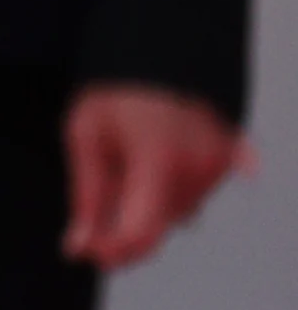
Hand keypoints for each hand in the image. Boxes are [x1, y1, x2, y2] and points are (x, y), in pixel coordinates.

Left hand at [61, 82, 251, 267]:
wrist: (155, 55)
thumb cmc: (114, 94)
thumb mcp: (85, 137)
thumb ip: (88, 197)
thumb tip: (78, 249)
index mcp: (158, 155)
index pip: (142, 229)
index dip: (116, 250)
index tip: (93, 254)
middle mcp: (196, 163)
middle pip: (158, 222)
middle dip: (127, 214)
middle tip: (108, 172)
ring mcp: (218, 163)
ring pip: (176, 213)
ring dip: (149, 198)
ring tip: (133, 153)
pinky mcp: (230, 161)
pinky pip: (194, 197)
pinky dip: (172, 190)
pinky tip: (160, 164)